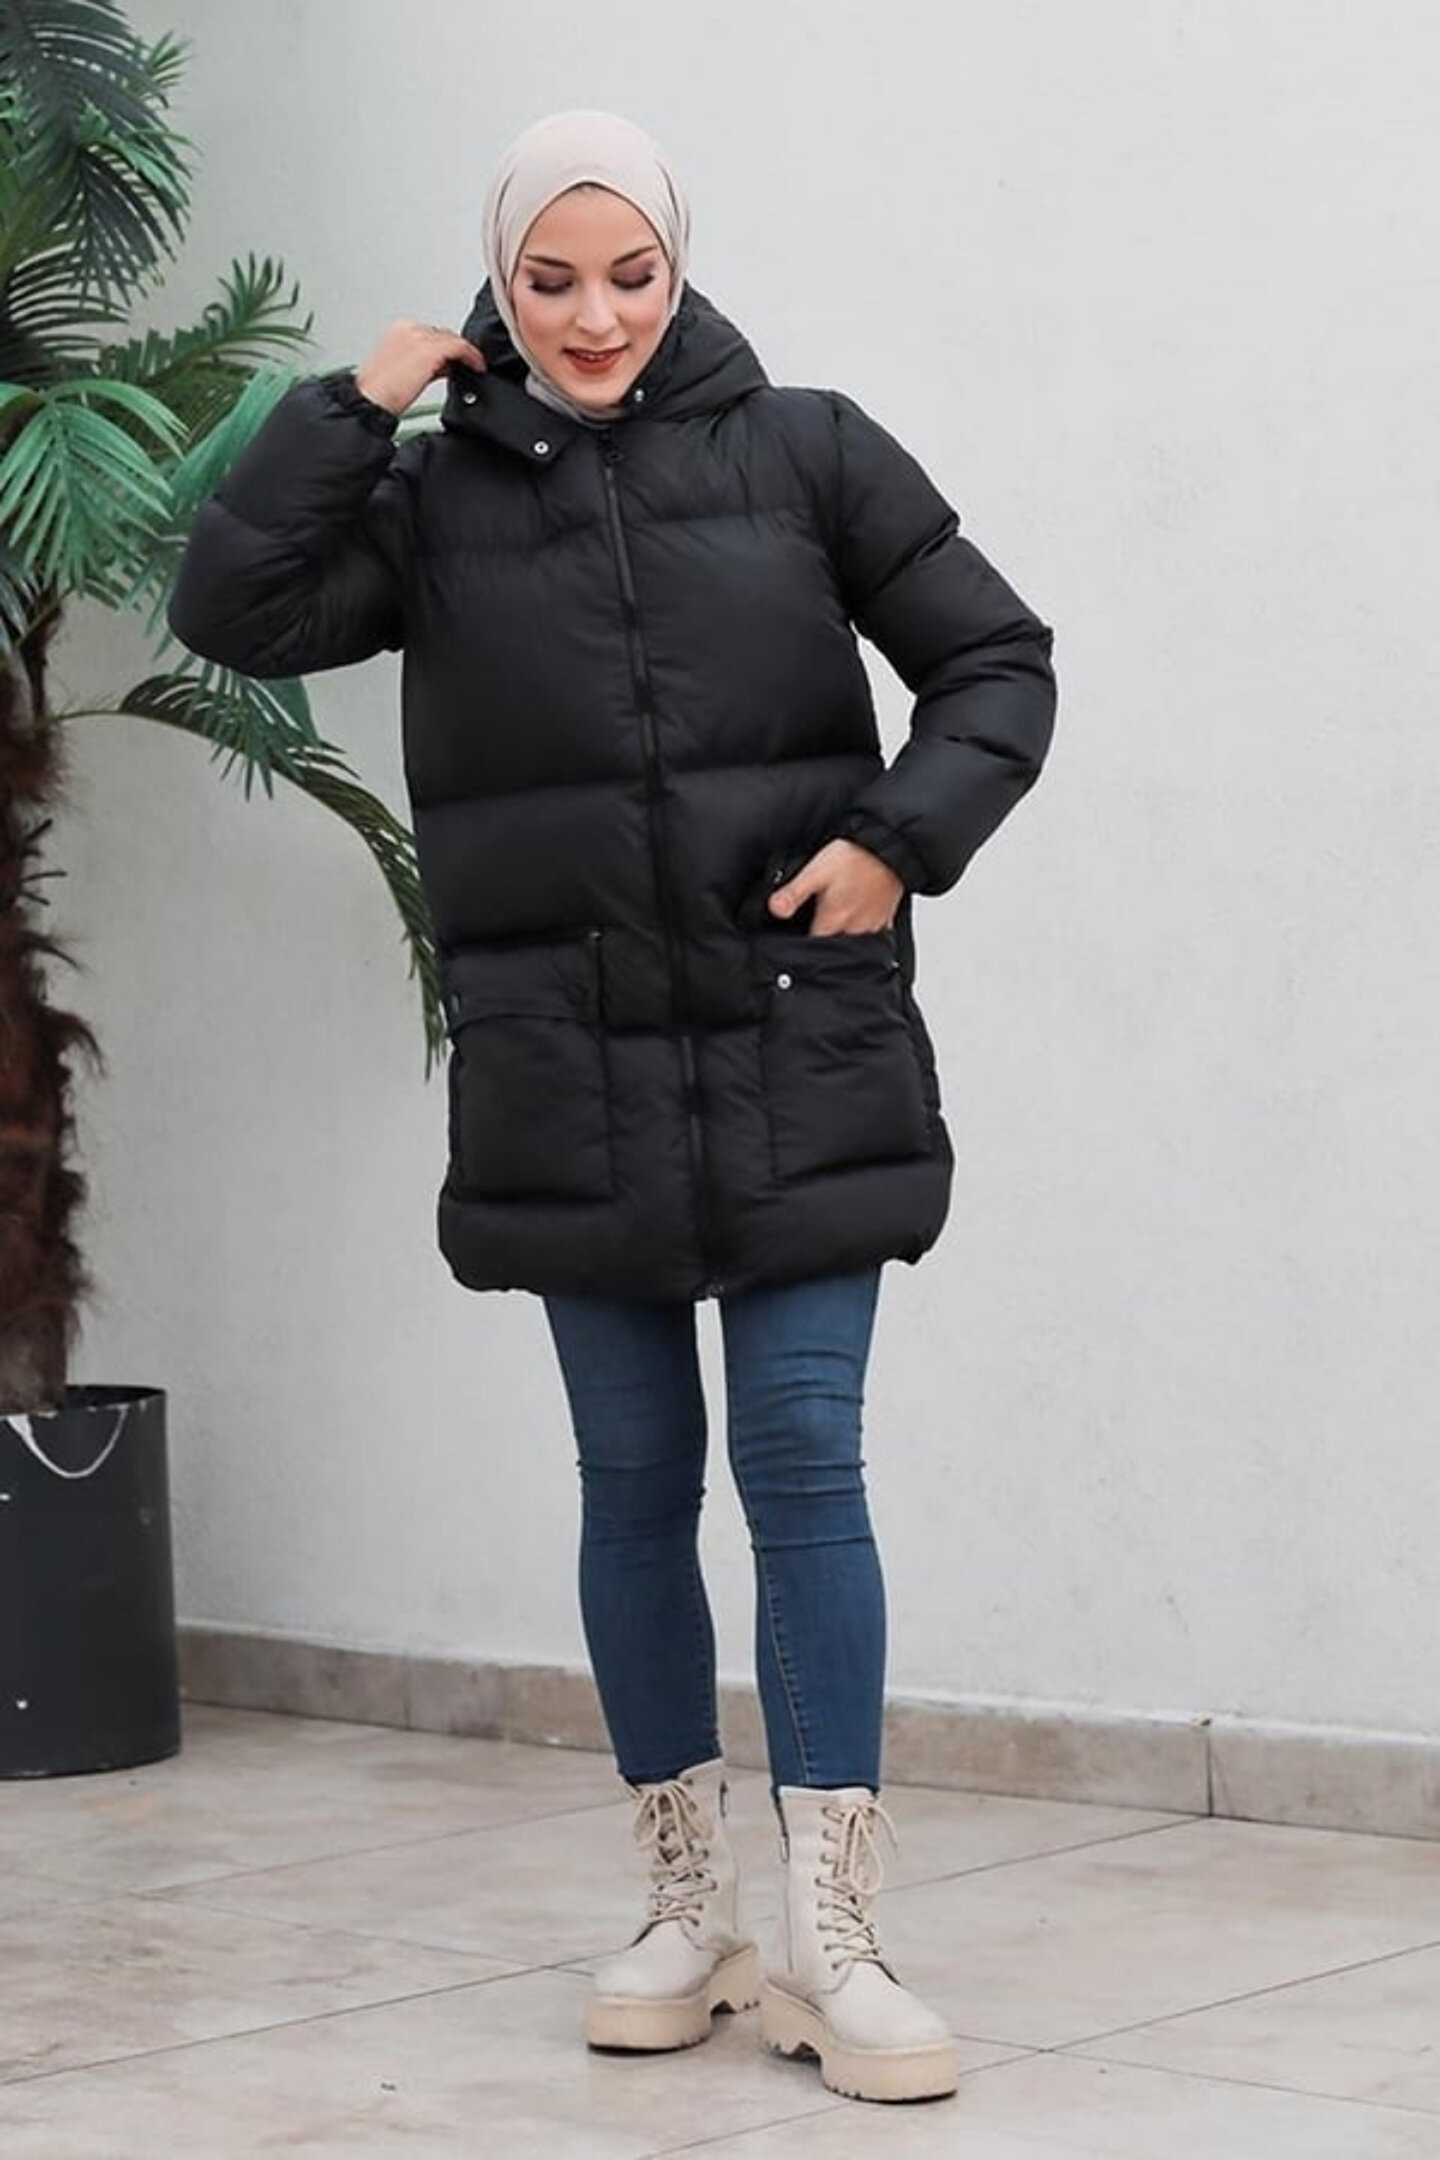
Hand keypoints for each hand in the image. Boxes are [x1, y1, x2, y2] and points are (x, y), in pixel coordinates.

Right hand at [354, 320, 486, 414]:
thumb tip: (442, 367)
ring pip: (452, 339)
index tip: (454, 361)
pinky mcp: (430, 350)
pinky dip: (471, 356)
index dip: (444, 348)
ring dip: (464, 352)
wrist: (371, 401)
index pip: (429, 333)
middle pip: (441, 334)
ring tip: (473, 365)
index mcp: (398, 331)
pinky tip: (477, 366)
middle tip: (466, 364)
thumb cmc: (380, 393)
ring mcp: (419, 337)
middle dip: (454, 349)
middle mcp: (408, 329)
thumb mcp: (401, 371)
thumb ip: (421, 363)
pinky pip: (460, 347)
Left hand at [768, 839, 903, 935]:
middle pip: (833, 944)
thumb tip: (775, 910)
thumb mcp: (816, 871)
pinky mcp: (886, 918)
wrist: (891, 848)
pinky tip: (858, 913)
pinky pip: (872, 933)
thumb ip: (794, 893)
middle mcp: (854, 928)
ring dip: (843, 932)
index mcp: (834, 920)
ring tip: (838, 913)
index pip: (812, 944)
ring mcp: (872, 925)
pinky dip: (863, 928)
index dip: (802, 941)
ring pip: (852, 941)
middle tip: (817, 917)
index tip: (797, 932)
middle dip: (823, 937)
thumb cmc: (856, 857)